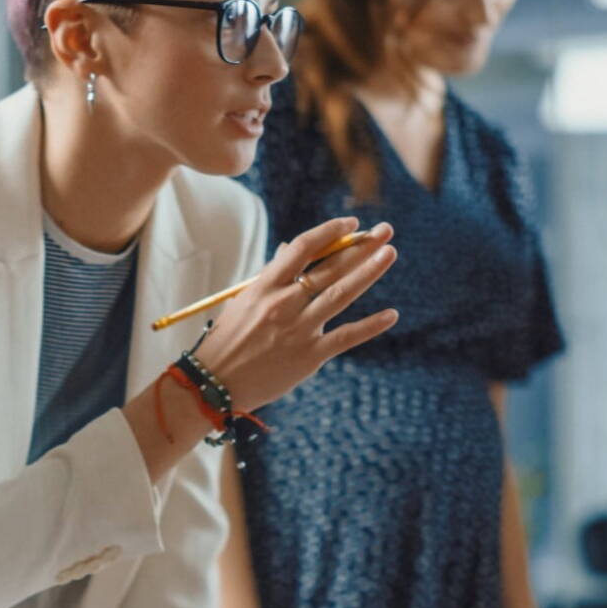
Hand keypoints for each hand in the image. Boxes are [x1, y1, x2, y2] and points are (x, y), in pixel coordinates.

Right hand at [193, 218, 397, 411]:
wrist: (215, 383)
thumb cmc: (227, 340)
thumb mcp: (243, 301)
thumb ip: (270, 276)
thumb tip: (288, 250)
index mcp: (265, 287)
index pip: (303, 248)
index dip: (330, 232)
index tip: (350, 223)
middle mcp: (284, 304)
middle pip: (329, 268)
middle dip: (360, 246)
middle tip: (385, 231)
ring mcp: (298, 330)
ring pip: (341, 294)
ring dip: (368, 272)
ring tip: (389, 254)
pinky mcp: (309, 356)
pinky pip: (345, 337)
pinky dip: (370, 326)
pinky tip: (391, 315)